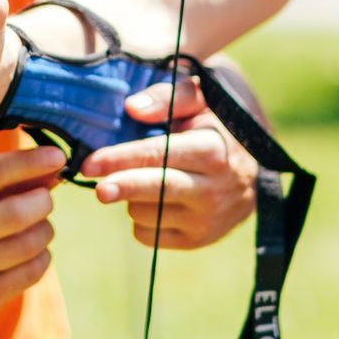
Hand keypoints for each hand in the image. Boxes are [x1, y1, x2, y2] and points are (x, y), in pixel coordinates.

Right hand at [0, 144, 65, 329]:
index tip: (57, 155)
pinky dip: (42, 255)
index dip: (29, 162)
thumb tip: (52, 168)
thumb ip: (1, 182)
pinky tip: (32, 251)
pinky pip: (32, 271)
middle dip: (42, 201)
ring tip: (37, 225)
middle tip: (44, 199)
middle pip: (16, 213)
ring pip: (29, 243)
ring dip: (45, 228)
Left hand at [80, 76, 257, 248]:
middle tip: (96, 188)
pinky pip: (151, 235)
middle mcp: (214, 189)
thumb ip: (168, 97)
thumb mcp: (199, 101)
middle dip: (123, 187)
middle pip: (157, 189)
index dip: (121, 158)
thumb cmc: (213, 128)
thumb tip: (132, 108)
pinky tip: (151, 201)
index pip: (160, 155)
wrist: (249, 173)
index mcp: (212, 150)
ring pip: (147, 213)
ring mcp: (207, 219)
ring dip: (131, 198)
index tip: (90, 163)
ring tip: (142, 179)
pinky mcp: (198, 240)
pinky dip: (140, 219)